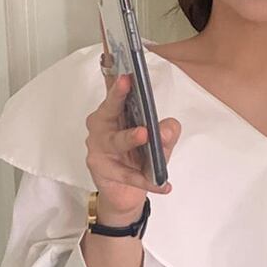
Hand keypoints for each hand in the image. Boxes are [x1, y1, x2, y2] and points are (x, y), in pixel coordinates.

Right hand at [85, 68, 180, 214]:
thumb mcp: (158, 142)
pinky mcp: (101, 169)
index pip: (115, 94)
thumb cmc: (137, 158)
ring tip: (146, 134)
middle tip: (127, 85)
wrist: (124, 191)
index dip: (119, 84)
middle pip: (108, 111)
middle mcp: (101, 126)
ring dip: (129, 137)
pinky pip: (126, 174)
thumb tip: (167, 129)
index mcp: (113, 113)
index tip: (126, 75)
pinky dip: (146, 180)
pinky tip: (163, 184)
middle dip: (117, 98)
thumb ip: (167, 132)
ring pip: (115, 141)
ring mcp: (98, 147)